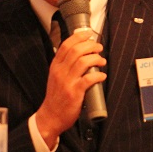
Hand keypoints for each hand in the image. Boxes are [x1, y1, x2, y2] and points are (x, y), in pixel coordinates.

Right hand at [34, 31, 105, 145]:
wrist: (51, 116)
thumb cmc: (56, 97)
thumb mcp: (55, 77)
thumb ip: (64, 66)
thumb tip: (79, 55)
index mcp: (55, 66)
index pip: (65, 45)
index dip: (78, 37)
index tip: (88, 35)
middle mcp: (60, 72)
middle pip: (76, 51)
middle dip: (90, 46)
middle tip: (99, 48)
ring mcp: (67, 82)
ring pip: (83, 62)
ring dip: (96, 59)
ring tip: (102, 61)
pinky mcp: (74, 93)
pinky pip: (88, 79)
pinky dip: (97, 76)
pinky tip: (102, 76)